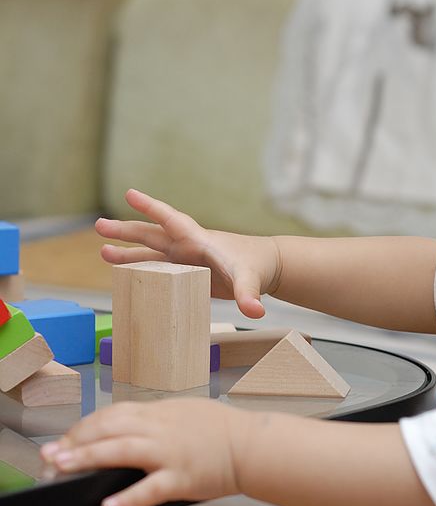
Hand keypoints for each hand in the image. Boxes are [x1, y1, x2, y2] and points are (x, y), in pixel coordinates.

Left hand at [40, 399, 243, 505]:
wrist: (252, 445)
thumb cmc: (222, 430)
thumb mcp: (186, 412)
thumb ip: (157, 418)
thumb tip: (129, 427)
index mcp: (161, 412)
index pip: (114, 413)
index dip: (86, 425)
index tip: (67, 438)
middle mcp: (161, 429)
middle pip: (109, 428)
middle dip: (76, 440)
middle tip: (50, 454)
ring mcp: (170, 452)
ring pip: (120, 451)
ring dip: (87, 458)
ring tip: (61, 467)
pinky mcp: (181, 477)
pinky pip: (150, 488)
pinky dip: (128, 497)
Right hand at [96, 189, 280, 317]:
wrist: (266, 267)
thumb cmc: (257, 266)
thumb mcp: (251, 280)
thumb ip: (249, 295)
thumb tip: (255, 312)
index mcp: (200, 241)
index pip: (173, 221)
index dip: (152, 208)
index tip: (130, 194)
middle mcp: (188, 247)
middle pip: (153, 235)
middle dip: (127, 230)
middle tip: (99, 225)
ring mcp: (186, 261)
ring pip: (151, 253)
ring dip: (128, 254)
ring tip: (103, 253)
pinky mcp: (187, 275)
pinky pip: (159, 272)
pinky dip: (141, 271)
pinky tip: (125, 276)